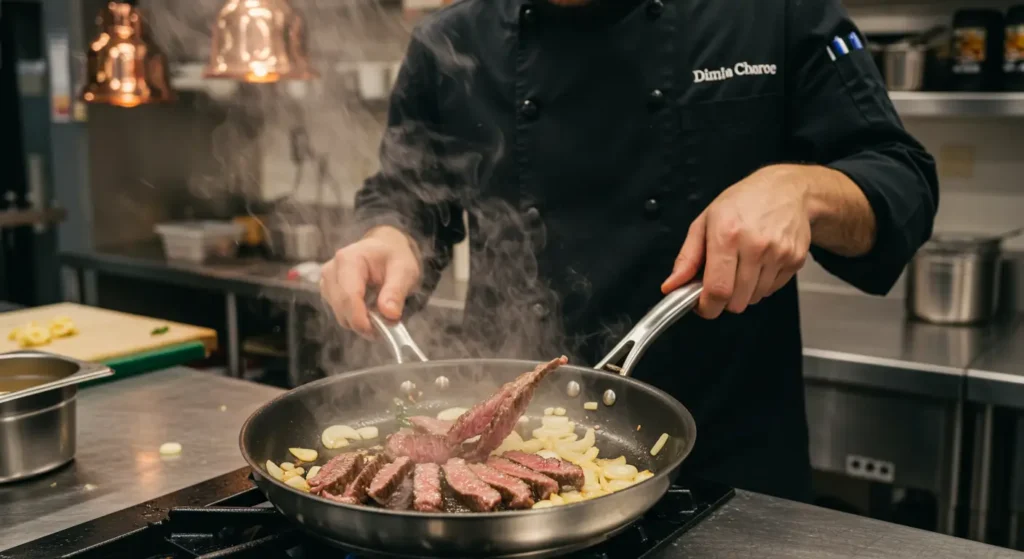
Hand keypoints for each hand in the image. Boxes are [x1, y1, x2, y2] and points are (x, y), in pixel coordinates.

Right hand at [320, 226, 420, 335]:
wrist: (385, 248)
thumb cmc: (394, 256)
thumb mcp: (404, 270)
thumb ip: (396, 292)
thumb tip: (389, 314)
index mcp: (349, 259)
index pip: (348, 296)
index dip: (360, 319)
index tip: (377, 332)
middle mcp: (332, 270)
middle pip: (341, 307)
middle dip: (363, 322)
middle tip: (386, 324)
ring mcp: (327, 282)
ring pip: (340, 314)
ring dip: (360, 321)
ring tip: (381, 314)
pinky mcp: (328, 292)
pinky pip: (340, 313)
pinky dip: (356, 318)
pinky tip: (370, 310)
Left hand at [661, 165, 811, 317]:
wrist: (786, 189)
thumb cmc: (743, 202)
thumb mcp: (705, 222)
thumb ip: (687, 258)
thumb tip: (672, 285)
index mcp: (727, 235)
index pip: (718, 290)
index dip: (707, 307)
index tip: (703, 306)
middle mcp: (755, 246)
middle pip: (736, 301)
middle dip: (724, 300)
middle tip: (720, 282)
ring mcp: (778, 254)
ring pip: (754, 299)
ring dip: (744, 292)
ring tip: (742, 266)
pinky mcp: (795, 260)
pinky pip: (772, 290)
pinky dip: (761, 285)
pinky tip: (759, 263)